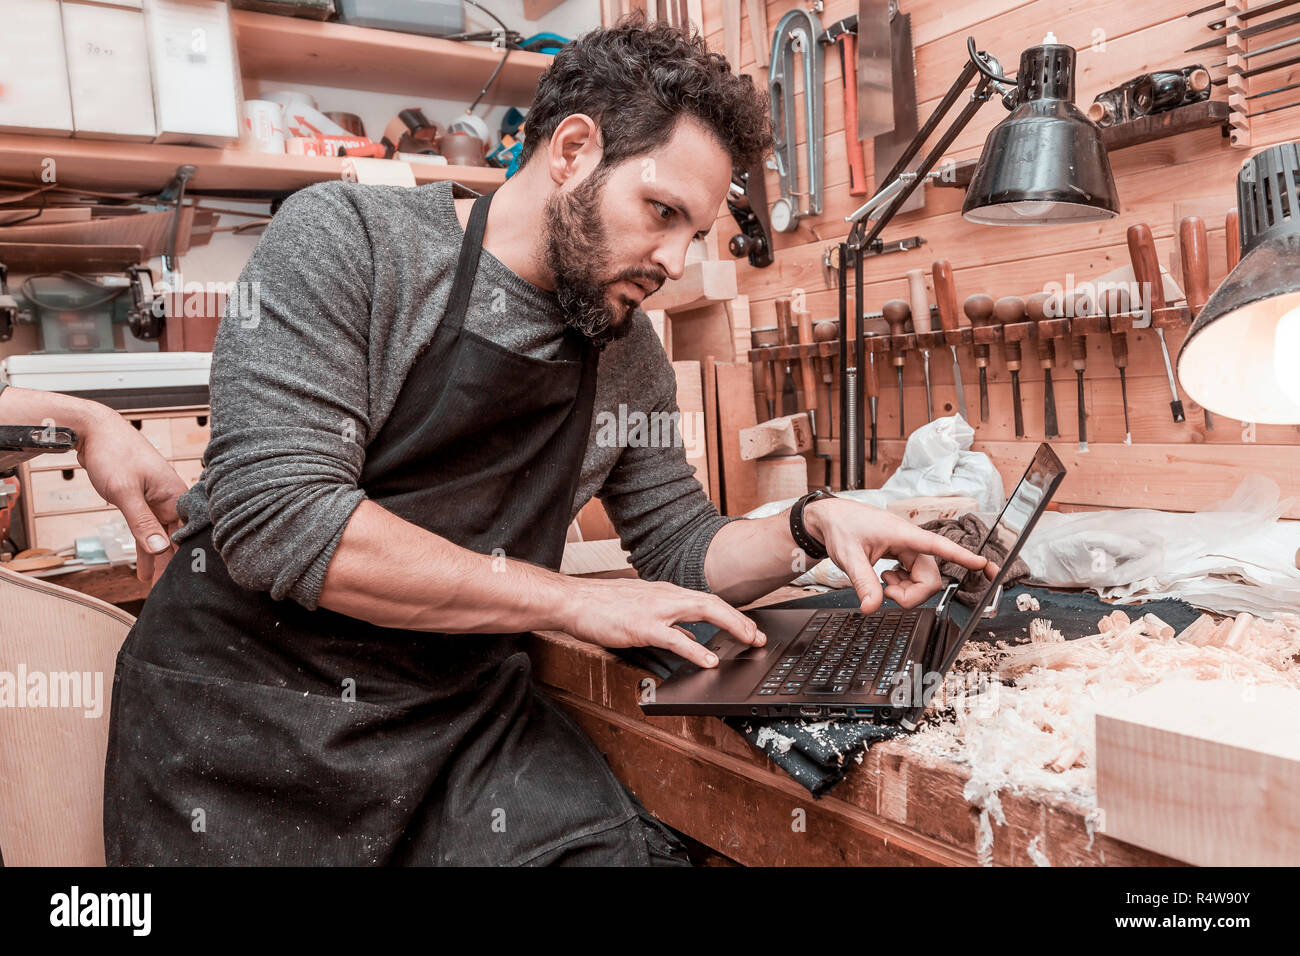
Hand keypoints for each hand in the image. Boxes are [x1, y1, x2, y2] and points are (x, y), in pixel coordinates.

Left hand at [77, 406, 189, 583]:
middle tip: (167, 591)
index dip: (185, 558)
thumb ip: (142, 522)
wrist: (94, 430)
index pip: (186, 534)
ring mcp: (158, 499)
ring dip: (156, 558)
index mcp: (175, 495)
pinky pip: (148, 528)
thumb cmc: (113, 453)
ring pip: (160, 535)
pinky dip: (145, 545)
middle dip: (172, 564)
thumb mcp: (125, 492)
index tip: (184, 582)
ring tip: (154, 585)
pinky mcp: (144, 500)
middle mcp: (171, 498)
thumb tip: (159, 549)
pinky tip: (144, 564)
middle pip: (175, 538)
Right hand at [559, 577, 764, 668]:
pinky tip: (709, 660)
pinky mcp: (641, 626)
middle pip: (713, 603)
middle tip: (759, 637)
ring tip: (748, 641)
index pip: (708, 600)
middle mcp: (665, 596)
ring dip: (731, 626)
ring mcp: (655, 609)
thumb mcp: (642, 609)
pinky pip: (674, 638)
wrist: (573, 601)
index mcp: (666, 593)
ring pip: (702, 612)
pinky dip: (695, 649)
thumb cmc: (602, 606)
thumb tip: (692, 639)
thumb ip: (668, 623)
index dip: (733, 615)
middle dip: (741, 620)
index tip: (750, 629)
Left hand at [803, 498, 988, 611]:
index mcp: (904, 535)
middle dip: (912, 595)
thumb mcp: (849, 556)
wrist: (830, 519)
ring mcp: (908, 550)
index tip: (984, 565)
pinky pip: (914, 578)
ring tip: (882, 583)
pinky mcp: (903, 556)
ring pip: (923, 581)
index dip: (963, 557)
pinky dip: (901, 586)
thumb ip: (863, 582)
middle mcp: (911, 542)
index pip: (940, 546)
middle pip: (931, 577)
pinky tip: (885, 579)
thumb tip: (871, 607)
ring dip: (906, 591)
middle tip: (885, 593)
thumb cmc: (842, 527)